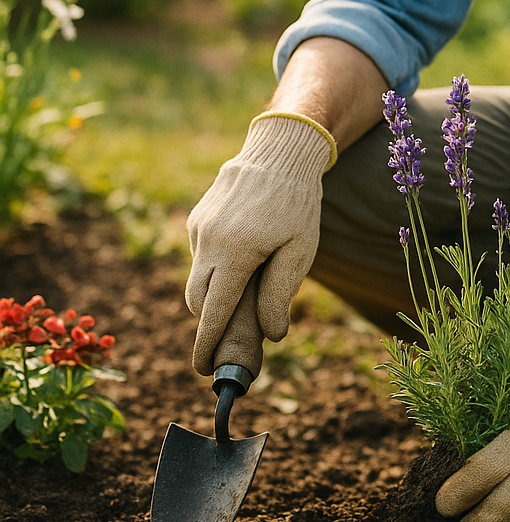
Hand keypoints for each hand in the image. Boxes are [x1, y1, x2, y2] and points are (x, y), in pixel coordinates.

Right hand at [185, 112, 334, 372]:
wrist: (281, 150)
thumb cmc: (298, 202)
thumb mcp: (299, 251)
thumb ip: (279, 295)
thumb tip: (271, 335)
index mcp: (234, 253)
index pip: (212, 314)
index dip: (206, 346)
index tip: (205, 371)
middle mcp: (208, 241)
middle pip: (198, 301)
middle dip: (209, 325)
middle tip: (229, 340)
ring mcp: (199, 228)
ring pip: (197, 278)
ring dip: (214, 294)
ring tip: (245, 294)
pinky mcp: (198, 217)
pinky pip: (202, 254)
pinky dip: (215, 268)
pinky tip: (244, 258)